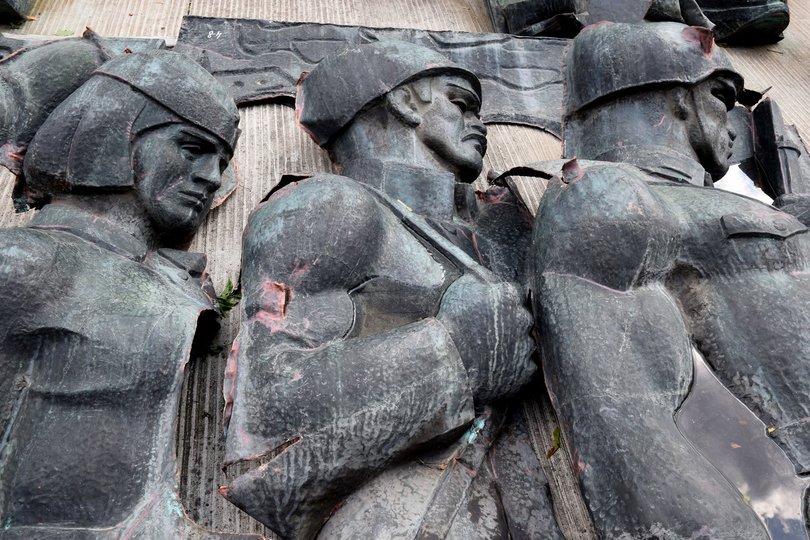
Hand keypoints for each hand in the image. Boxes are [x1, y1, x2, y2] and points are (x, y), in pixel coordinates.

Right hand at [437, 274, 536, 403]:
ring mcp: (526, 345)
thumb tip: (487, 274)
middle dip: (510, 323)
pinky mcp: (526, 370)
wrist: (448, 360)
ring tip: (489, 351)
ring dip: (512, 345)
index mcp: (510, 295)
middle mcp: (524, 318)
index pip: (514, 294)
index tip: (491, 311)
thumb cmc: (451, 322)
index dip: (502, 303)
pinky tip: (496, 366)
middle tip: (489, 331)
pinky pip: (525, 366)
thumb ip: (481, 276)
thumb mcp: (461, 287)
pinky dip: (514, 366)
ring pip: (524, 342)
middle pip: (522, 317)